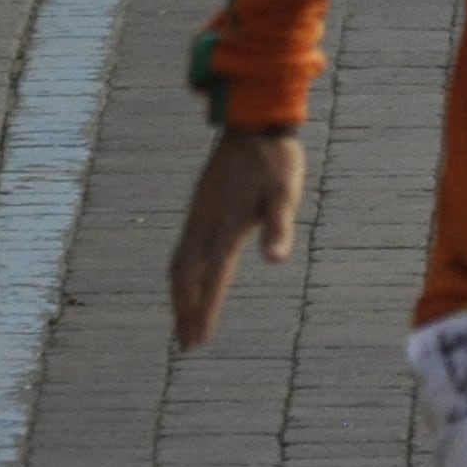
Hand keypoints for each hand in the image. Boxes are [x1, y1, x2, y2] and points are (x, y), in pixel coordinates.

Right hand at [169, 127, 308, 347]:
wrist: (253, 122)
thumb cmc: (275, 159)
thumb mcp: (286, 192)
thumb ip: (279, 226)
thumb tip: (275, 260)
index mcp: (226, 225)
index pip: (212, 278)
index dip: (205, 310)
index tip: (198, 340)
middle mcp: (204, 224)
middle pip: (185, 276)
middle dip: (185, 311)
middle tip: (186, 344)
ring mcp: (198, 215)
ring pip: (180, 263)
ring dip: (180, 295)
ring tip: (182, 321)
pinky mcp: (199, 207)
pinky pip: (183, 248)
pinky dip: (181, 273)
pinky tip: (187, 280)